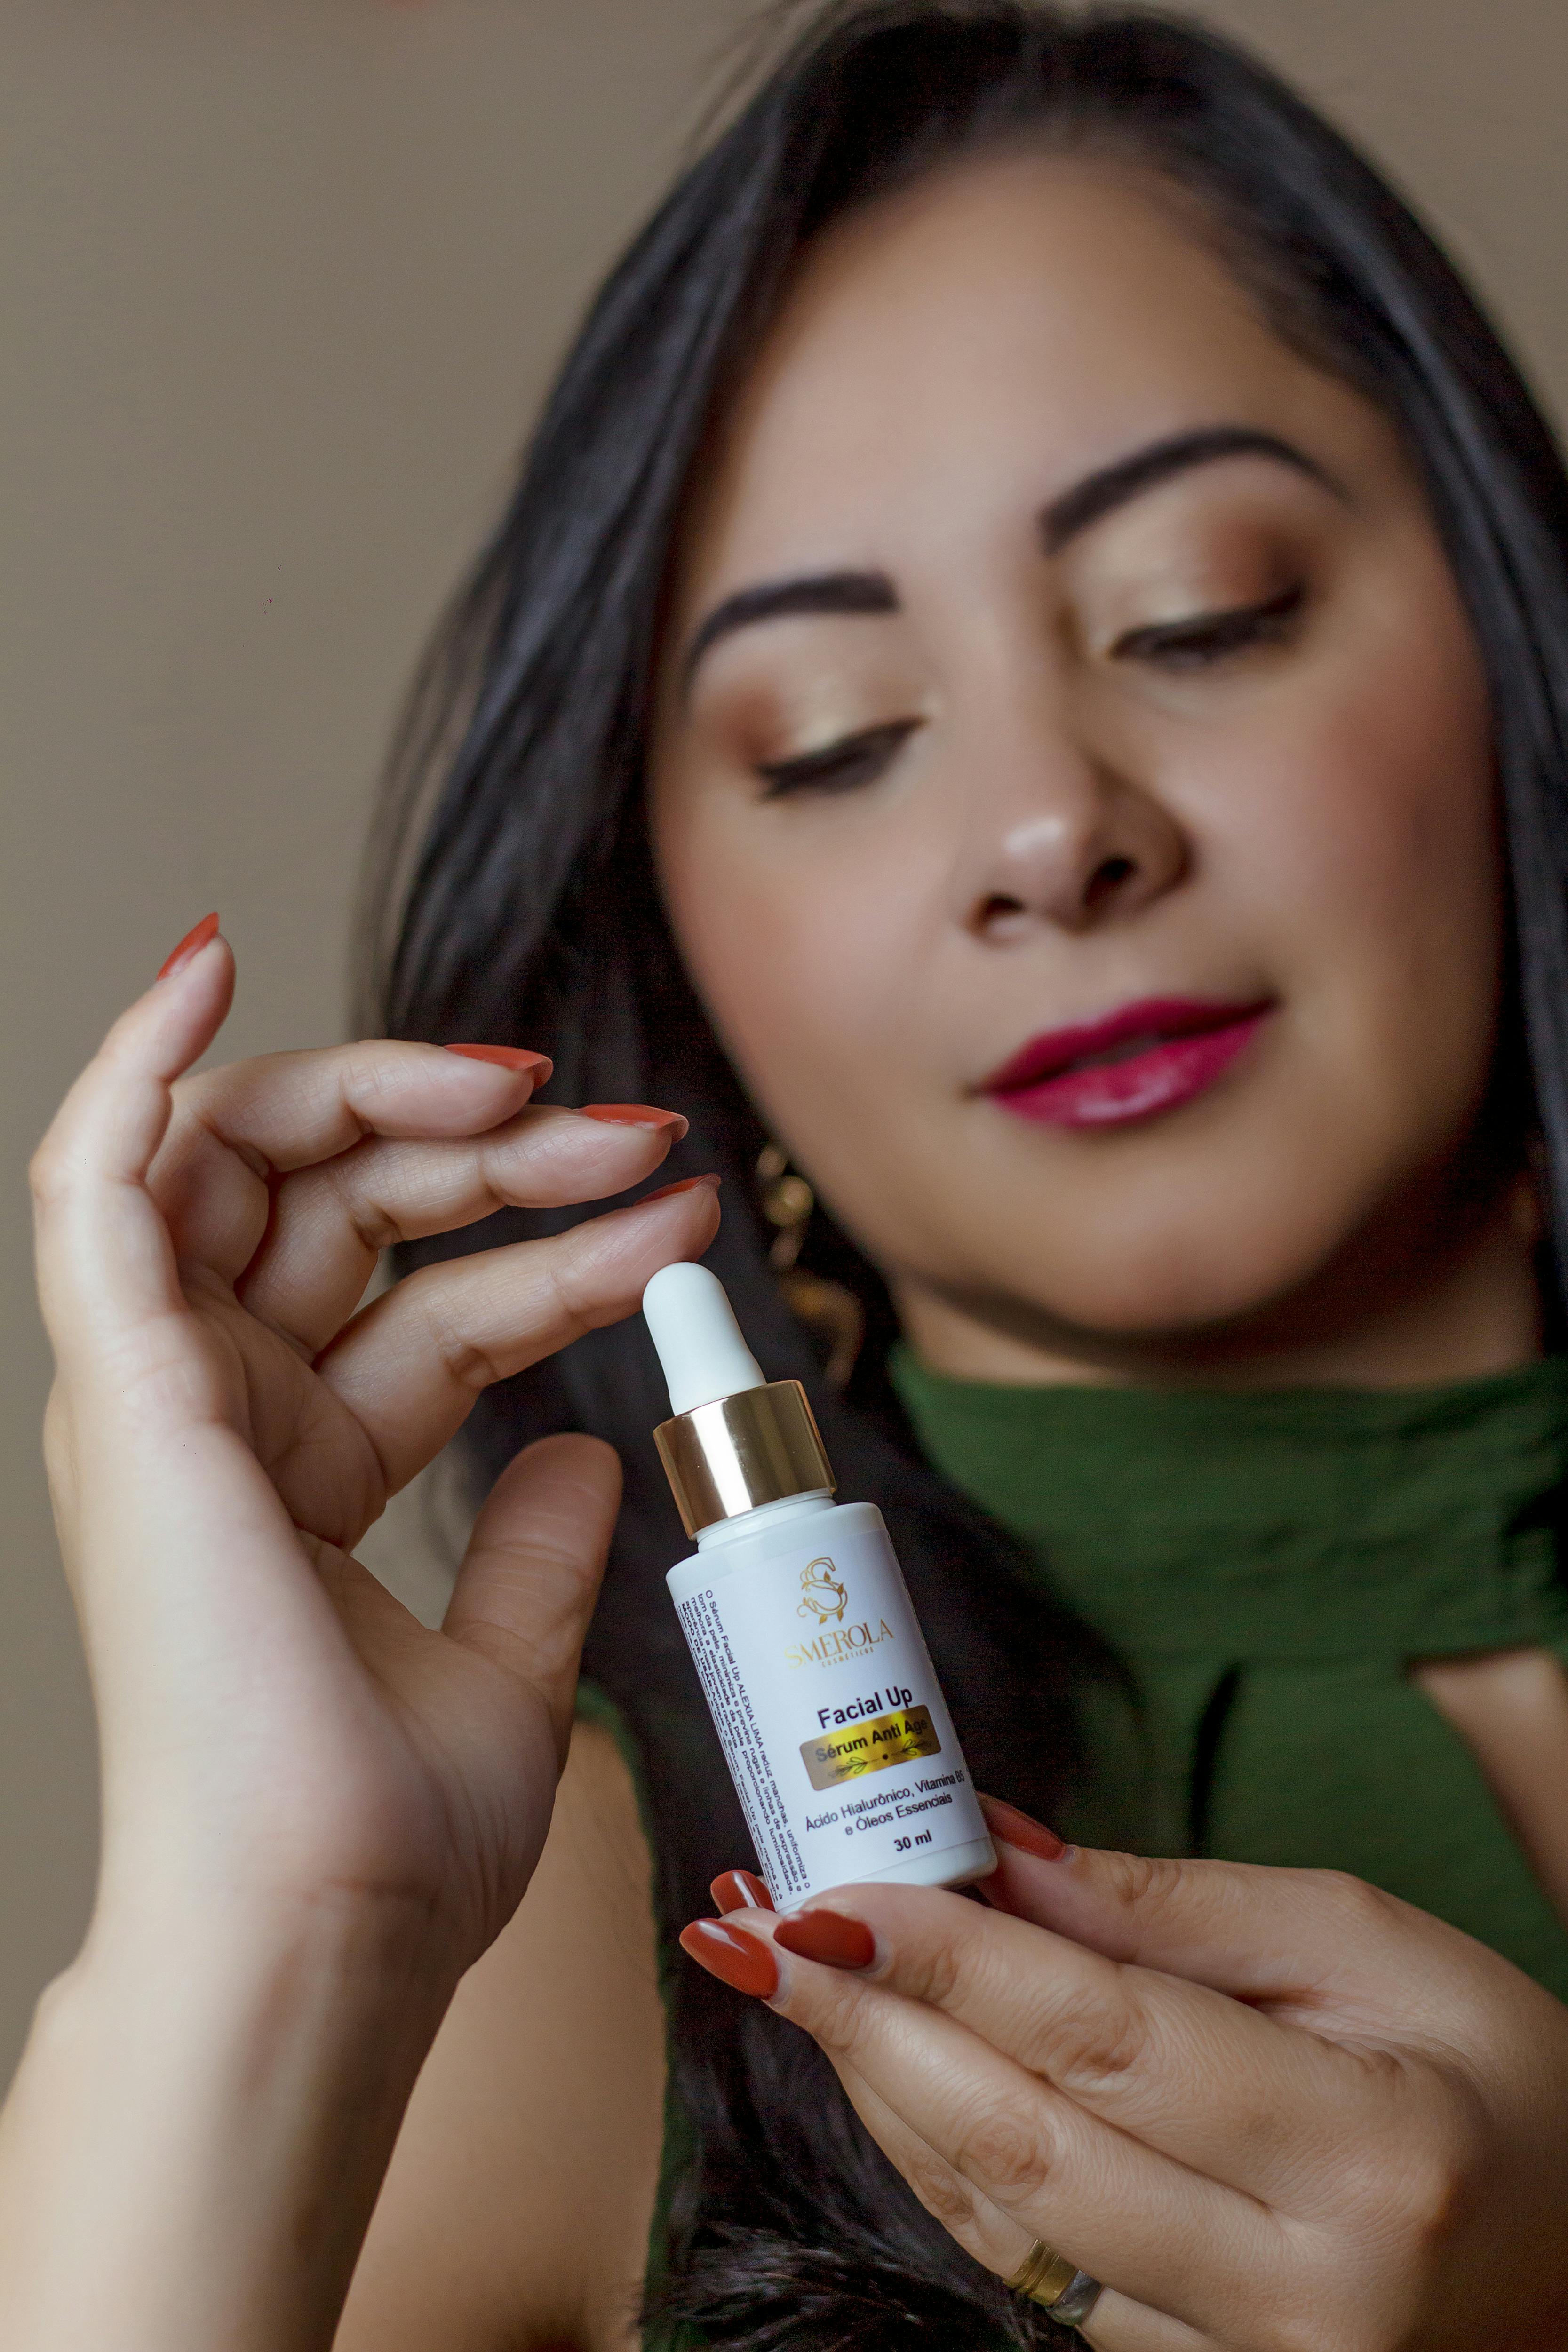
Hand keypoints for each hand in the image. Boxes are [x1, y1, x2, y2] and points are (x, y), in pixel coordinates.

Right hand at [32, 921, 718, 1978]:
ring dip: (387, 1094)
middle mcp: (225, 1414)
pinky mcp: (121, 1377)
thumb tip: (591, 1453)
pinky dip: (139, 1061)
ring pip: (253, 1165)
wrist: (327, 1912)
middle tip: (633, 1130)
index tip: (679, 1212)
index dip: (555, 1246)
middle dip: (496, 1151)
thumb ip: (533, 1548)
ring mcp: (164, 1389)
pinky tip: (203, 961)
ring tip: (528, 1080)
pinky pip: (96, 1176)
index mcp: (302, 1472)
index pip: (431, 1305)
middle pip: (349, 1213)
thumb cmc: (392, 1828)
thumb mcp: (506, 1662)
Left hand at [688, 1811, 1567, 2348]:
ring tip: (780, 1964)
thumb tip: (993, 1851)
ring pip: (998, 2212)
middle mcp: (1298, 2290)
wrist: (1561, 2244)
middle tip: (747, 1922)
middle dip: (863, 2019)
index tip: (826, 1888)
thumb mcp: (1360, 1939)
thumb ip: (1170, 1907)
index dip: (950, 1959)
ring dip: (874, 2077)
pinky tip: (878, 2052)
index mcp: (1366, 2152)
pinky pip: (1021, 2260)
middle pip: (1022, 2139)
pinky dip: (936, 2149)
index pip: (1106, 2041)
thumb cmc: (1482, 2070)